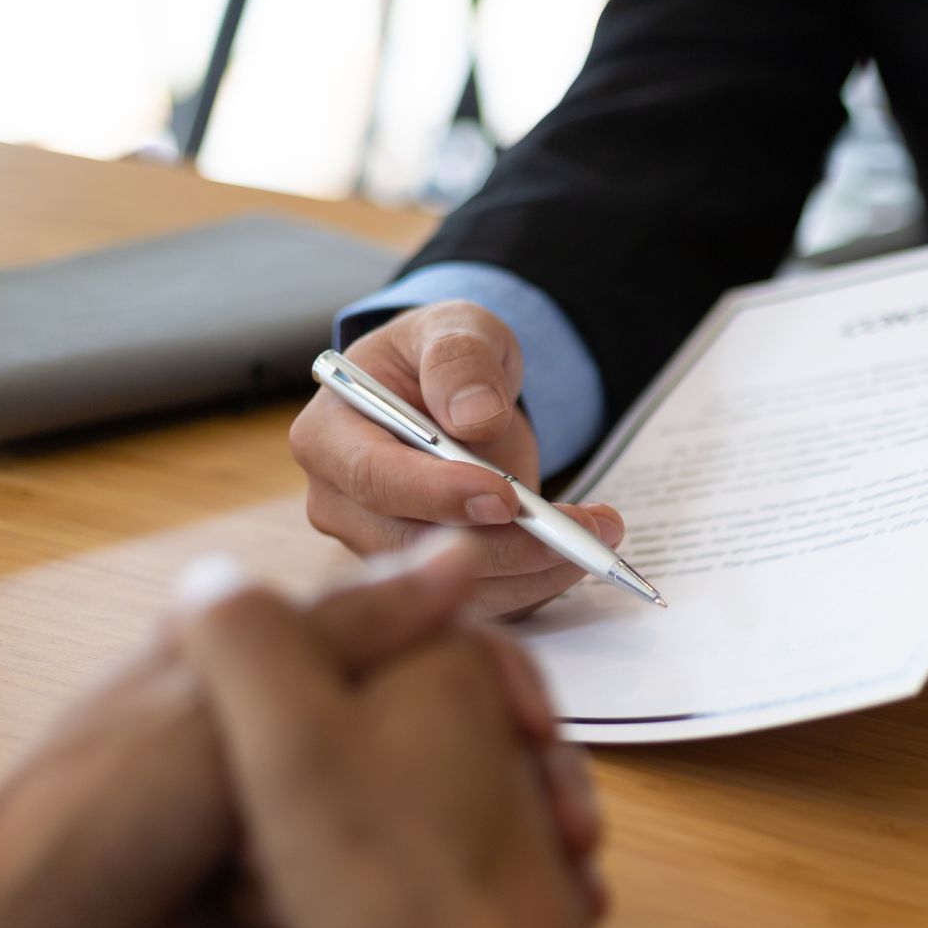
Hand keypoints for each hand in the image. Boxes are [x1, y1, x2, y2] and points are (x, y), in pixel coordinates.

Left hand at [0, 537, 601, 927]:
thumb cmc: (108, 814)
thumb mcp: (236, 708)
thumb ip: (349, 631)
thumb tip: (456, 549)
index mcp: (268, 650)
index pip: (418, 634)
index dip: (491, 683)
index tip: (540, 737)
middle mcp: (292, 715)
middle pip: (435, 722)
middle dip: (508, 780)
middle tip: (569, 836)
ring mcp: (296, 798)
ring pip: (425, 800)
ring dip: (492, 840)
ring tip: (557, 888)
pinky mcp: (297, 875)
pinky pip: (386, 869)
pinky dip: (434, 894)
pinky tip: (494, 920)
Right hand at [289, 300, 626, 619]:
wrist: (455, 397)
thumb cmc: (445, 359)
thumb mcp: (458, 329)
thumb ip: (462, 359)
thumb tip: (474, 415)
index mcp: (329, 435)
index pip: (374, 478)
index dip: (438, 494)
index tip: (505, 499)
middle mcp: (339, 503)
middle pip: (415, 546)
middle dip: (506, 546)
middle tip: (583, 531)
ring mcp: (377, 547)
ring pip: (451, 585)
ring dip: (533, 572)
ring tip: (598, 536)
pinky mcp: (421, 576)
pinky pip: (477, 599)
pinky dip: (533, 586)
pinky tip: (578, 556)